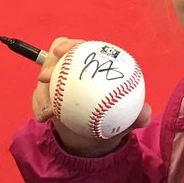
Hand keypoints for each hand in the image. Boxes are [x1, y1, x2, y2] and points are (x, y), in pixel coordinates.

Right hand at [32, 37, 151, 156]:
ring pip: (43, 81)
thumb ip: (138, 116)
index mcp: (93, 65)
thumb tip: (146, 112)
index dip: (69, 44)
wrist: (95, 138)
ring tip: (48, 110)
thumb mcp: (127, 120)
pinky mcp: (45, 97)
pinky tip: (44, 118)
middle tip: (46, 78)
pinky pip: (37, 99)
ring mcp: (57, 83)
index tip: (62, 51)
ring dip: (41, 92)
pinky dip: (39, 107)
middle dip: (48, 63)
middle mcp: (72, 70)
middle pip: (55, 58)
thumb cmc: (114, 122)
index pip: (79, 47)